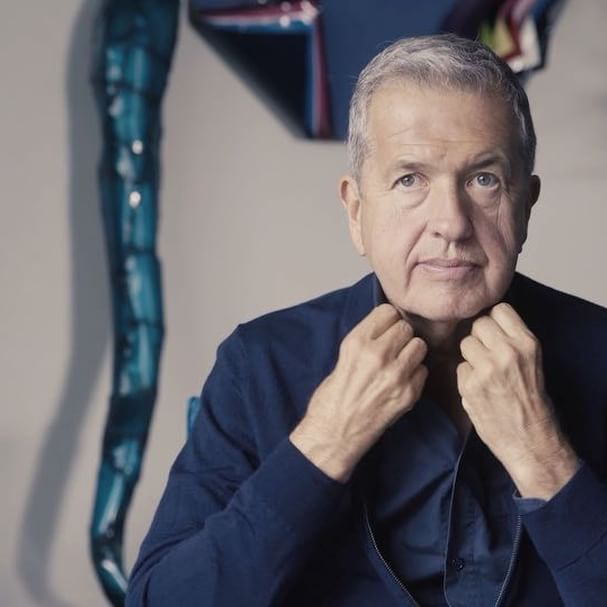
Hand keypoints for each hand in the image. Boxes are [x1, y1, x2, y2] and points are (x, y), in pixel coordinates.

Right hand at [290, 304, 427, 481]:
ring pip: (419, 346)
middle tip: (392, 350)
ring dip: (411, 353)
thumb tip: (389, 326)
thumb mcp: (343, 356)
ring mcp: (396, 375)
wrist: (334, 433)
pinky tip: (400, 383)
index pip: (388, 312)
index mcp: (357, 342)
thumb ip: (367, 339)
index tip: (384, 330)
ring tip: (398, 364)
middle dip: (400, 337)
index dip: (387, 321)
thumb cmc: (332, 396)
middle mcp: (378, 354)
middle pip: (406, 328)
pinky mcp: (408, 394)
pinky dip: (415, 375)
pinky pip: (423, 370)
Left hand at [457, 303, 577, 498]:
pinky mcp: (470, 385)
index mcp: (526, 343)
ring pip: (465, 343)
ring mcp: (486, 368)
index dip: (493, 321)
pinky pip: (460, 368)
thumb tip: (486, 321)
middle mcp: (507, 352)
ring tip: (484, 374)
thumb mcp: (532, 362)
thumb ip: (511, 340)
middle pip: (478, 324)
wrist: (531, 440)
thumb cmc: (532, 401)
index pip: (499, 310)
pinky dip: (466, 377)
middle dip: (480, 337)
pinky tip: (479, 390)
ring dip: (470, 356)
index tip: (495, 334)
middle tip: (487, 355)